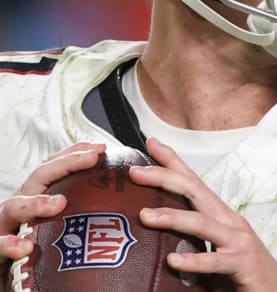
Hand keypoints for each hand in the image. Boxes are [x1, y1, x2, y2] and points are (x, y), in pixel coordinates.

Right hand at [1, 143, 104, 262]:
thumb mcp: (53, 226)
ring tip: (58, 203)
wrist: (9, 278)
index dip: (74, 154)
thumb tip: (115, 205)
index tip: (101, 148)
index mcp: (33, 198)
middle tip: (92, 158)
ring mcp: (4, 226)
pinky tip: (23, 247)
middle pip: (38, 178)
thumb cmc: (33, 251)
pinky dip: (9, 244)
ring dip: (36, 204)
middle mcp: (18, 208)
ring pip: (14, 207)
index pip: (53, 168)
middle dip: (65, 165)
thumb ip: (75, 213)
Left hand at [130, 138, 276, 291]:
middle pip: (195, 191)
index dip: (173, 162)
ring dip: (173, 217)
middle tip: (136, 171)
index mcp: (221, 217)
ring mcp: (238, 241)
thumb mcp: (213, 251)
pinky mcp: (242, 263)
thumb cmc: (242, 274)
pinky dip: (193, 261)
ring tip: (146, 216)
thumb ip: (190, 243)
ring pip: (202, 223)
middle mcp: (230, 222)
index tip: (151, 144)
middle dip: (165, 178)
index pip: (194, 183)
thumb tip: (155, 243)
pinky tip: (174, 261)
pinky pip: (214, 261)